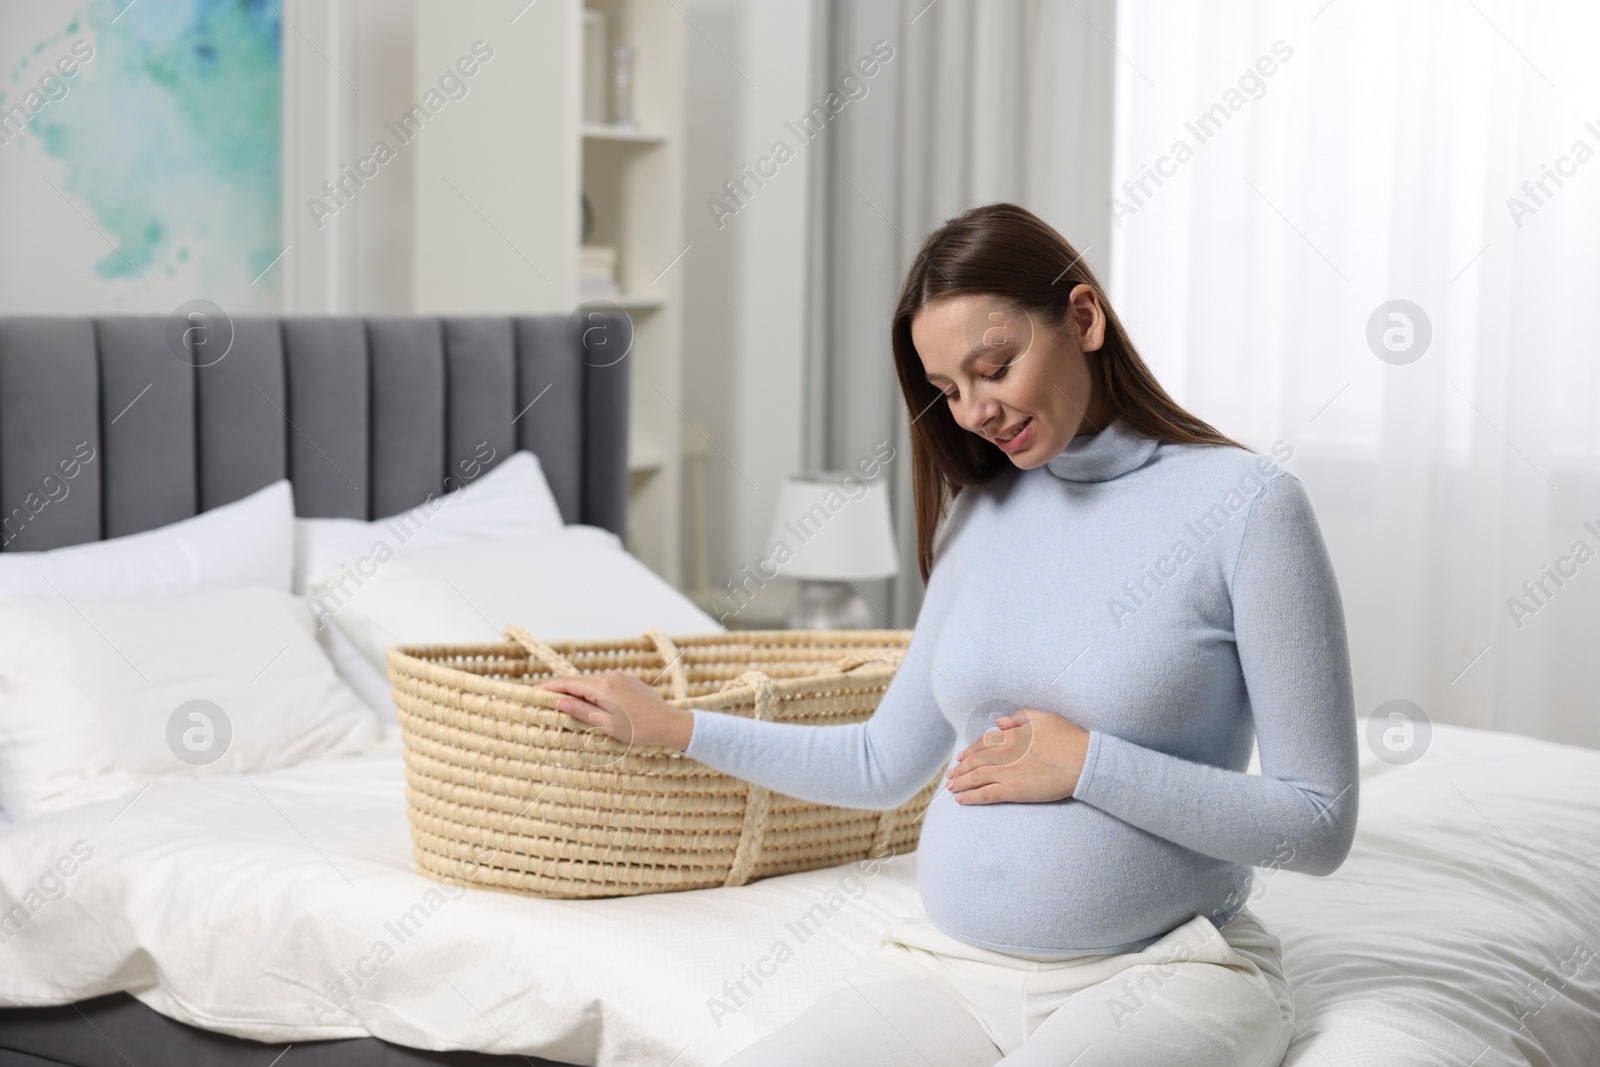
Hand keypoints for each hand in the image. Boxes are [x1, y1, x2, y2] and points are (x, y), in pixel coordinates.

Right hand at [540, 672, 694, 750]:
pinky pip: (603, 685)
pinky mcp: (628, 681)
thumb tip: (558, 702)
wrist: (669, 723)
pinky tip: (588, 704)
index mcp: (603, 687)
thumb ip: (581, 711)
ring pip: (591, 684)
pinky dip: (592, 692)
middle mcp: (610, 677)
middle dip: (560, 690)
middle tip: (542, 700)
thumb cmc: (640, 729)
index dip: (549, 688)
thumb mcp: (606, 725)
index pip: (568, 684)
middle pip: (578, 682)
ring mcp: (620, 677)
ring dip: (577, 693)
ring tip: (563, 705)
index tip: (532, 692)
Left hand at [945, 708, 1089, 804]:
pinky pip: (984, 794)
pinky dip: (969, 797)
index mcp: (1009, 736)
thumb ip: (1020, 717)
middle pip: (973, 761)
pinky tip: (960, 800)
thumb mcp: (1044, 718)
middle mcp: (1002, 753)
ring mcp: (1005, 772)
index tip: (961, 758)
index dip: (969, 751)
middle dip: (960, 769)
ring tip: (951, 788)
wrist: (1081, 761)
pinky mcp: (1011, 790)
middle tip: (951, 775)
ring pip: (974, 778)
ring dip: (959, 783)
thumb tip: (1000, 722)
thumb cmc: (1068, 738)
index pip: (981, 744)